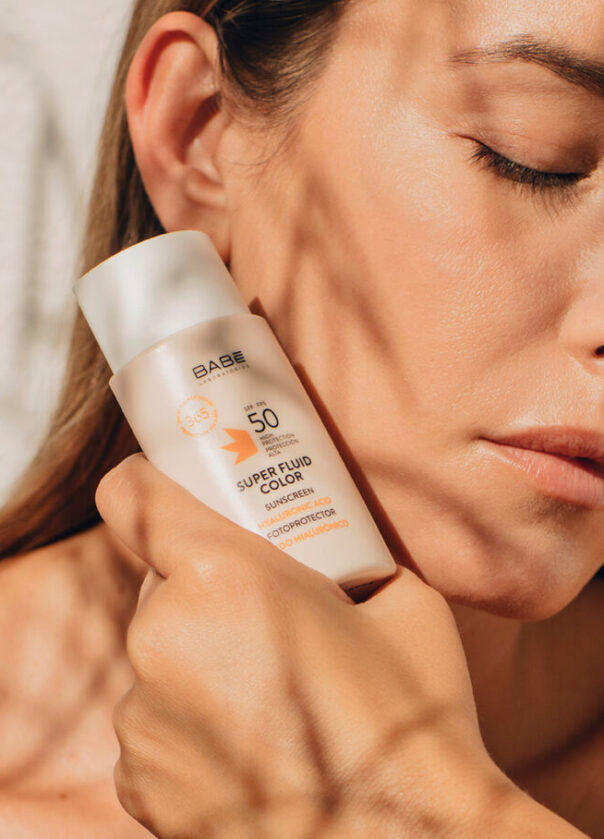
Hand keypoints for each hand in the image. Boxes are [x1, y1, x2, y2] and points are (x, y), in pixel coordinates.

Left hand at [96, 453, 558, 837]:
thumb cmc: (411, 722)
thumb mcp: (402, 602)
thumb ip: (349, 559)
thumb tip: (339, 549)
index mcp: (220, 576)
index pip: (132, 496)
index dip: (147, 485)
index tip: (173, 495)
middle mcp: (160, 638)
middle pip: (158, 581)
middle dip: (204, 587)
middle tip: (266, 613)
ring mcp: (141, 716)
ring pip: (158, 653)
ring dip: (198, 658)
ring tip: (270, 694)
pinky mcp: (138, 780)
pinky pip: (154, 721)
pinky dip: (189, 724)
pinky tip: (253, 750)